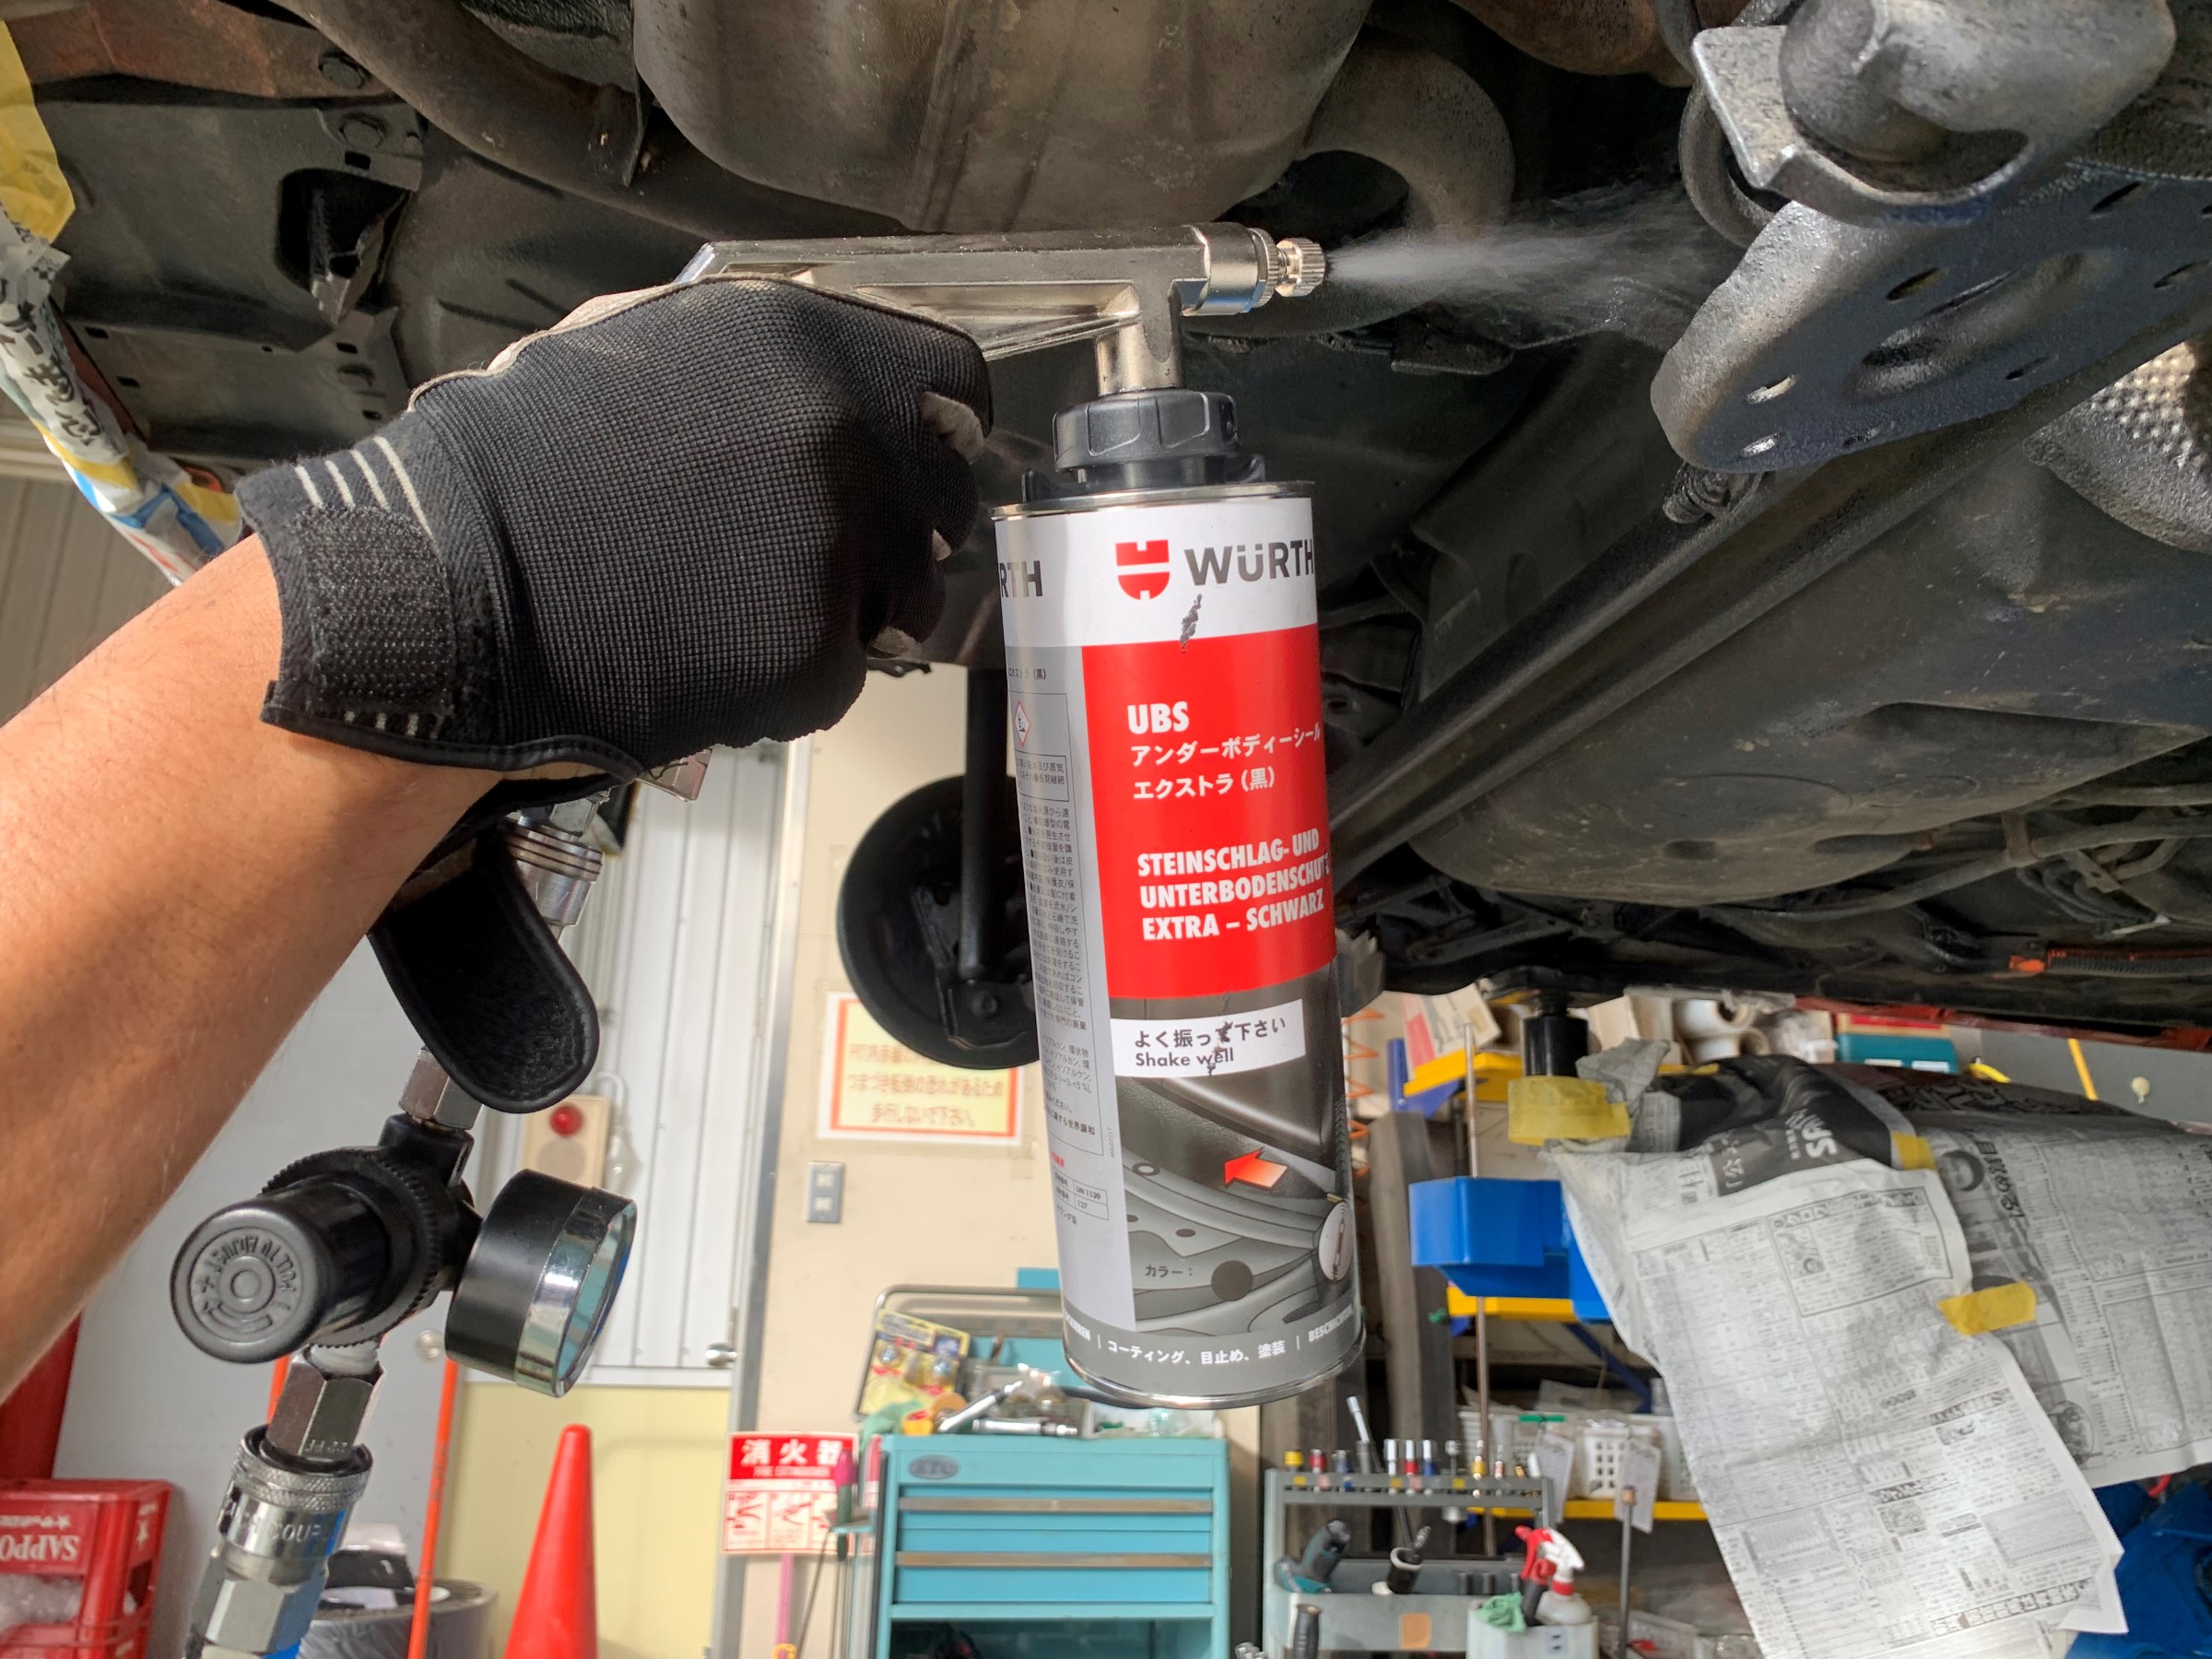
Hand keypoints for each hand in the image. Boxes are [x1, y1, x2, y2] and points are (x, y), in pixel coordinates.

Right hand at [236, 278, 991, 777]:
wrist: (449, 591)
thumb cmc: (519, 473)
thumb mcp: (645, 347)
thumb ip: (766, 357)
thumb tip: (851, 378)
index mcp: (802, 342)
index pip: (947, 380)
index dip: (933, 427)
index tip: (914, 456)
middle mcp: (839, 436)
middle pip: (935, 501)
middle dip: (887, 533)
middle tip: (796, 556)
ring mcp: (833, 550)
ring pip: (894, 597)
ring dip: (839, 610)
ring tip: (726, 604)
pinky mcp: (813, 653)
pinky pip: (839, 675)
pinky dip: (788, 680)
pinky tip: (706, 654)